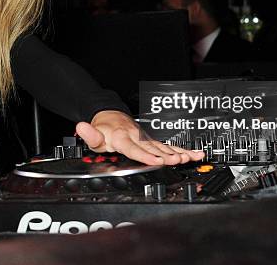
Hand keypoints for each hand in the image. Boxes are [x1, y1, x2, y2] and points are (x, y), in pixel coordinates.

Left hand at [75, 110, 204, 165]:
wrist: (110, 115)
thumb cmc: (104, 129)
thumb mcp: (93, 135)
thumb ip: (90, 134)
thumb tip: (81, 127)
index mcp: (123, 137)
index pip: (135, 148)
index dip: (145, 155)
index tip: (156, 160)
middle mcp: (137, 137)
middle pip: (154, 147)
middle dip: (167, 154)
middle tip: (179, 160)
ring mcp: (146, 138)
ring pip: (164, 146)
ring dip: (178, 152)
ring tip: (191, 157)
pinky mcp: (152, 140)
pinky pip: (168, 145)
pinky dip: (182, 149)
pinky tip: (195, 154)